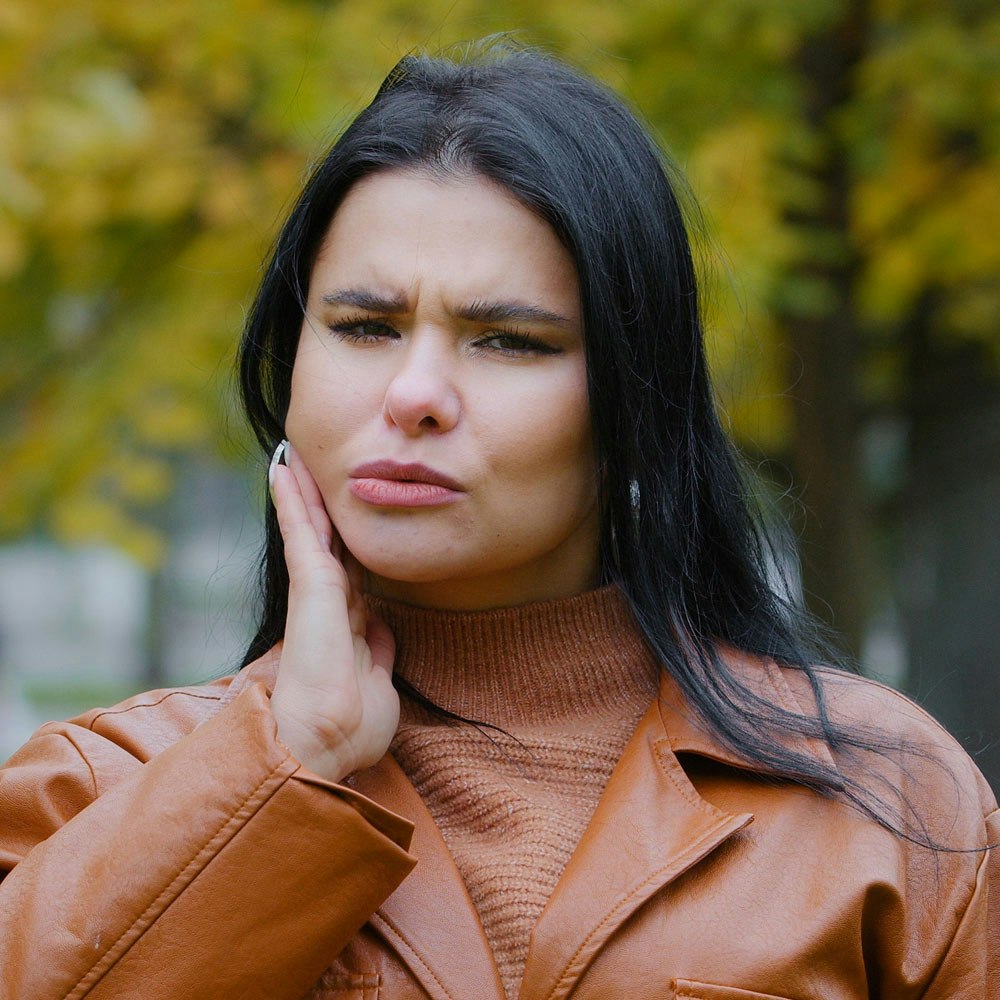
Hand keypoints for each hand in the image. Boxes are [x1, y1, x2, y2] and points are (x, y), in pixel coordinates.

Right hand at [267, 442, 398, 781]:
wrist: (320, 751)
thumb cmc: (350, 732)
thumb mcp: (378, 685)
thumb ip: (378, 649)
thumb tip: (384, 625)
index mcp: (345, 628)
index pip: (348, 573)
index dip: (347, 542)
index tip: (347, 516)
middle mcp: (328, 606)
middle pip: (329, 543)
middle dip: (323, 507)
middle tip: (311, 465)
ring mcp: (316, 597)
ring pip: (313, 532)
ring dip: (304, 493)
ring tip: (292, 454)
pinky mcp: (309, 590)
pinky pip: (303, 534)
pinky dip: (294, 502)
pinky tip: (281, 470)